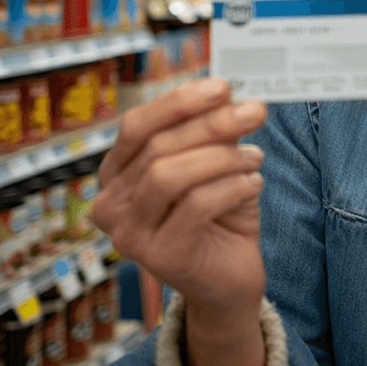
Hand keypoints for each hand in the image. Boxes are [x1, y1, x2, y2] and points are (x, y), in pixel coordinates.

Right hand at [92, 78, 268, 317]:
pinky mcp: (158, 256)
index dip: (178, 102)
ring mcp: (128, 234)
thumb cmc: (220, 216)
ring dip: (221, 157)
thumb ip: (214, 134)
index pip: (136, 126)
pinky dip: (232, 187)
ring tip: (256, 157)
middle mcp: (110, 204)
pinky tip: (254, 183)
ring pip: (169, 176)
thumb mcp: (217, 165)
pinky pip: (195, 206)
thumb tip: (229, 97)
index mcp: (117, 174)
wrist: (229, 279)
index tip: (222, 86)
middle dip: (212, 124)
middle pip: (157, 148)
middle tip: (256, 111)